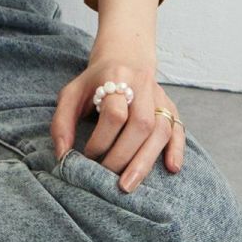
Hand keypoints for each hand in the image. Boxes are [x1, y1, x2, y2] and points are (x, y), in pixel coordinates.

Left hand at [50, 45, 184, 191]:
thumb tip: (63, 156)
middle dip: (123, 156)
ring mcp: (160, 97)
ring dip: (145, 160)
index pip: (114, 113)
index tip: (88, 155)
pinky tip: (171, 168)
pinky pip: (179, 130)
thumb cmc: (94, 81)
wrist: (123, 57)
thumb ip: (62, 123)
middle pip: (141, 124)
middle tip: (108, 177)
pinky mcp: (172, 107)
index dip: (101, 139)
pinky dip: (177, 150)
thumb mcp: (71, 94)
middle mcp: (142, 86)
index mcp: (115, 78)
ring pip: (161, 130)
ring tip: (129, 184)